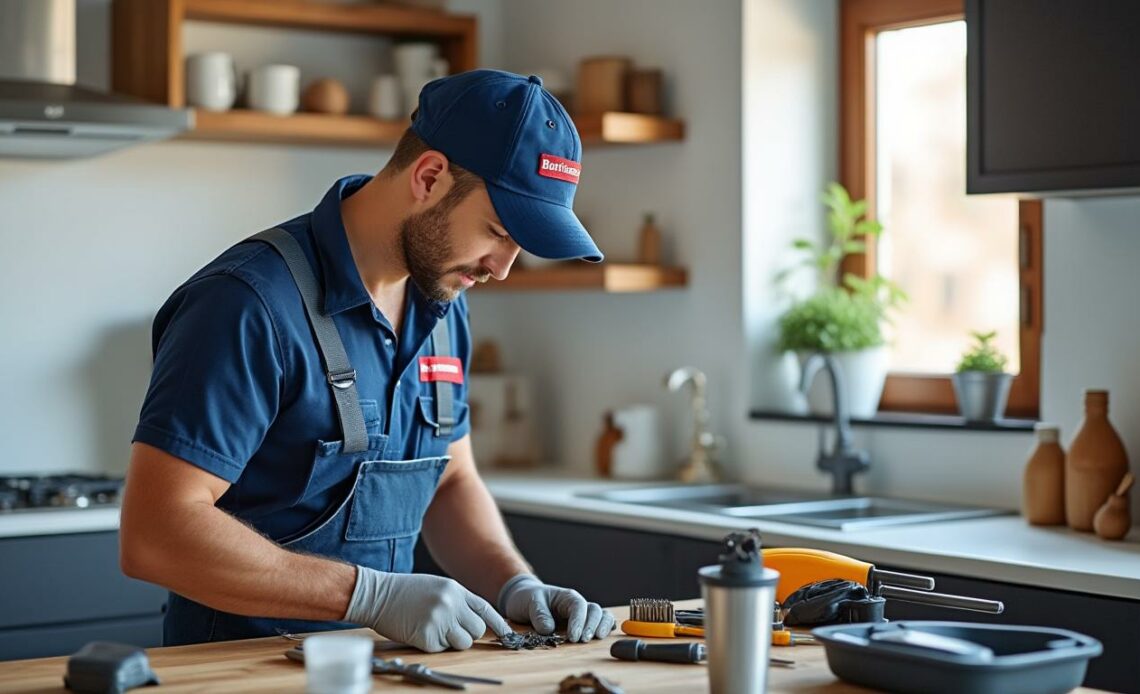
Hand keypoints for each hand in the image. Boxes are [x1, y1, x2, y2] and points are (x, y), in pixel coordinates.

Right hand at [344, 566, 511, 652]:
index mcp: (456, 590)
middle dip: (467, 634)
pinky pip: (441, 649)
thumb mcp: (437, 586)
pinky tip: (418, 631)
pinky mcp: (427, 637)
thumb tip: (475, 620)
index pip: (485, 610)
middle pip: (476, 631)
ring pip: (462, 643)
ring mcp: (440, 620)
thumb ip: (457, 600)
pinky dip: (431, 645)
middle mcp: (452, 604)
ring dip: (450, 642)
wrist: (377, 594)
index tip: (507, 635)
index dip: (498, 624)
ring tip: (432, 629)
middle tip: (449, 630)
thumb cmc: (405, 591)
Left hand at [497, 574, 615, 641]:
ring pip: (601, 615)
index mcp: (566, 597)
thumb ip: (539, 614)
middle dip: (592, 625)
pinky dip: (605, 628)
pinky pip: (598, 623)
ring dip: (602, 626)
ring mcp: (581, 615)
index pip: (578, 606)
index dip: (578, 621)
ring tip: (596, 639)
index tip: (573, 637)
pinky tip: (604, 636)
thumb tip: (549, 629)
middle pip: (595, 610)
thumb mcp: (530, 602)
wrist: (524, 598)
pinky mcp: (581, 624)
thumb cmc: (528, 598)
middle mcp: (577, 605)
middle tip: (584, 640)